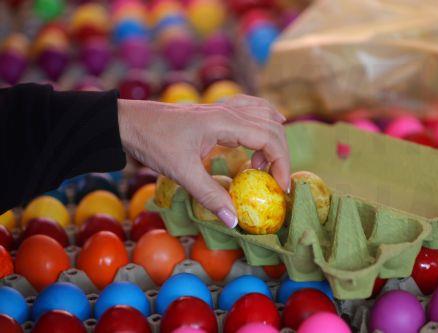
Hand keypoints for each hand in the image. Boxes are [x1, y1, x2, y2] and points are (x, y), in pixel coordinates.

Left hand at [117, 95, 289, 227]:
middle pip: (272, 126)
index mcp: (224, 122)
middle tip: (273, 181)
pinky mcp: (215, 112)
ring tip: (261, 164)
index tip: (280, 186)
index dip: (281, 163)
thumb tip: (234, 220)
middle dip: (280, 154)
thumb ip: (210, 196)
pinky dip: (262, 120)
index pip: (269, 138)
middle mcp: (228, 111)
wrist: (129, 122)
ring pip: (263, 114)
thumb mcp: (182, 172)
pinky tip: (263, 129)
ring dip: (271, 138)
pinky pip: (250, 109)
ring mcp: (222, 108)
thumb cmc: (153, 142)